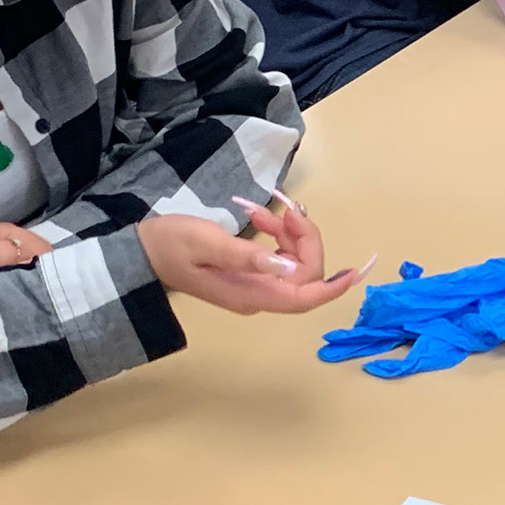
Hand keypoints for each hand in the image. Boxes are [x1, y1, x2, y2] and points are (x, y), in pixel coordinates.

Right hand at [137, 205, 366, 316]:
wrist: (144, 252)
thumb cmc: (171, 245)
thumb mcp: (207, 243)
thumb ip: (247, 255)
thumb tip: (290, 268)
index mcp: (252, 293)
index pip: (305, 297)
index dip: (336, 285)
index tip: (360, 268)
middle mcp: (260, 294)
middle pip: (306, 272)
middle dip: (304, 237)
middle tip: (284, 207)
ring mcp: (257, 284)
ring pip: (296, 261)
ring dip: (290, 231)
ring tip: (265, 209)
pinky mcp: (253, 272)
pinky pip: (281, 254)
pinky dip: (278, 232)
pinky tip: (261, 216)